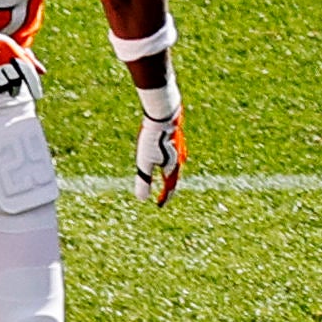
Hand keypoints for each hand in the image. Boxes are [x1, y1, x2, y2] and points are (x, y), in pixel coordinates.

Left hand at [133, 82, 184, 204]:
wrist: (163, 115)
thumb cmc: (153, 139)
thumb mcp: (144, 162)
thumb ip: (144, 181)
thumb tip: (141, 199)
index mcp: (173, 167)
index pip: (170, 187)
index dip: (164, 198)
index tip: (159, 206)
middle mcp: (179, 160)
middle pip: (175, 178)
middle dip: (169, 188)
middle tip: (164, 196)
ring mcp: (180, 150)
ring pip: (176, 167)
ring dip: (170, 176)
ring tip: (165, 180)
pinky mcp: (177, 141)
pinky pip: (175, 158)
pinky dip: (170, 165)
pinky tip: (165, 160)